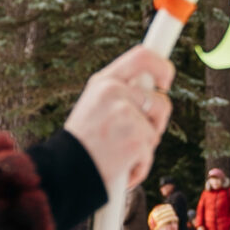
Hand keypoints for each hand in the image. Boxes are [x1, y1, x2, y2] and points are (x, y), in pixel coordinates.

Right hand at [64, 47, 175, 193]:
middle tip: (139, 133)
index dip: (162, 66)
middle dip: (158, 120)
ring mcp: (125, 115)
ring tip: (119, 151)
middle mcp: (114, 92)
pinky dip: (139, 166)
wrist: (64, 172)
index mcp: (104, 81)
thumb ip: (121, 94)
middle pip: (160, 100)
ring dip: (145, 145)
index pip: (142, 57)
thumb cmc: (82, 143)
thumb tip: (155, 88)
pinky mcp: (135, 140)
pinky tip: (118, 166)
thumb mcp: (94, 106)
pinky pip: (150, 153)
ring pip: (157, 130)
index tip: (166, 81)